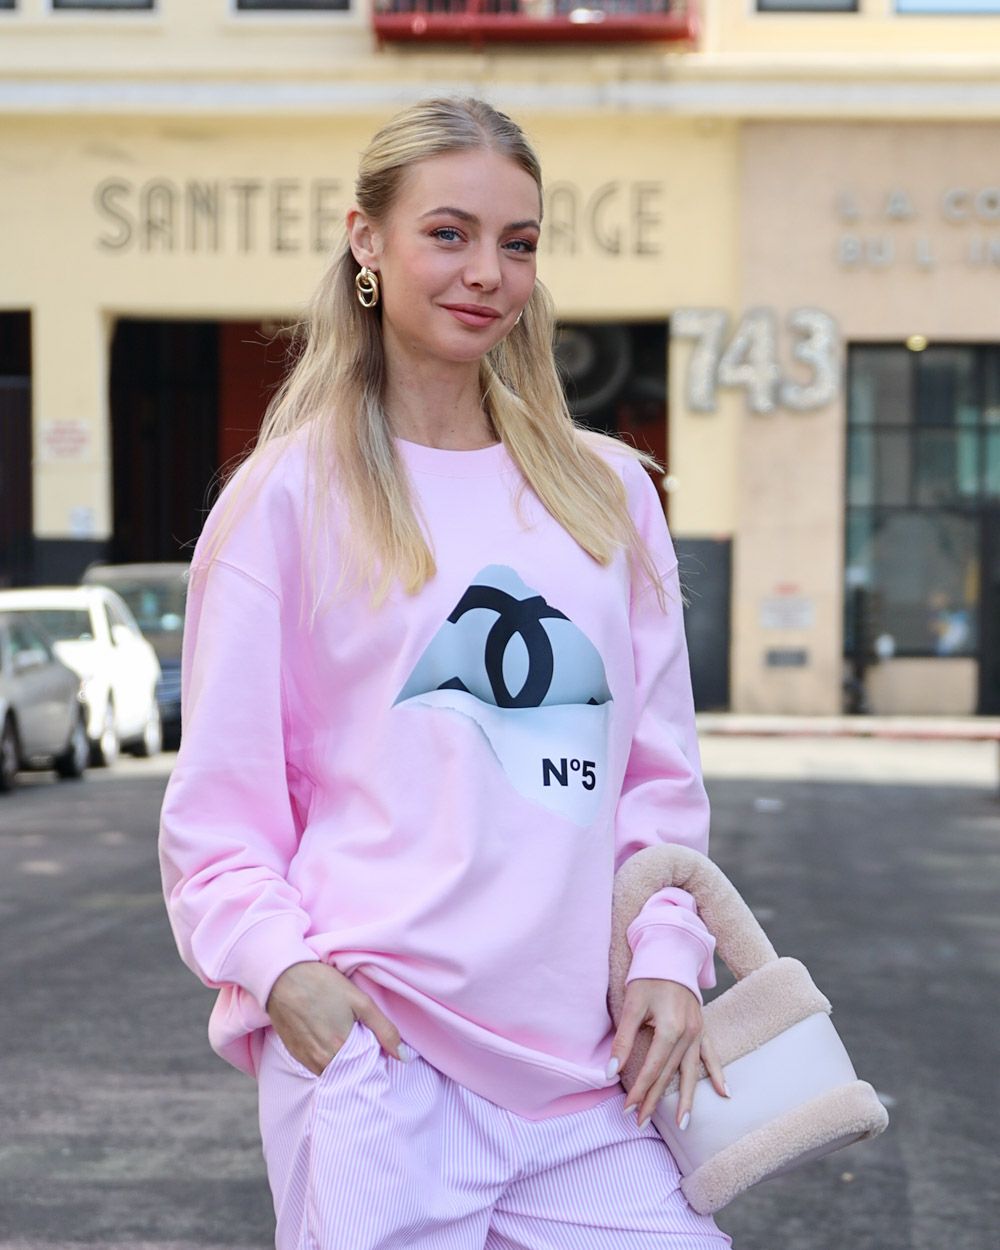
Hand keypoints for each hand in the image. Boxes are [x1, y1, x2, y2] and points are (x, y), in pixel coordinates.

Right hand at [265, 961, 406, 1074]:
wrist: (282, 976)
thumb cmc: (322, 984)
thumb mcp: (360, 1002)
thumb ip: (385, 1030)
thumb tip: (404, 1057)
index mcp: (340, 1051)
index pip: (365, 1073)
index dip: (376, 1063)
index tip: (380, 1050)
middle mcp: (321, 1062)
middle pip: (348, 1074)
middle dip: (359, 1064)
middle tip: (363, 1041)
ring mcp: (305, 1060)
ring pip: (332, 1072)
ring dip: (343, 1062)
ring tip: (346, 1037)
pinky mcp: (295, 1054)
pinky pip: (317, 1066)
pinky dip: (327, 1058)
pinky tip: (330, 1037)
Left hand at [611, 977, 727, 1129]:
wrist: (671, 953)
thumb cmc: (648, 978)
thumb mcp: (631, 1005)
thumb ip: (624, 1040)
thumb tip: (610, 1071)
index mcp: (671, 1028)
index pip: (653, 1068)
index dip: (640, 1090)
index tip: (627, 1109)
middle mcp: (689, 1033)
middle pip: (671, 1074)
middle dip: (655, 1100)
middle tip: (641, 1123)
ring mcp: (698, 1032)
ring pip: (692, 1071)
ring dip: (688, 1099)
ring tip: (683, 1124)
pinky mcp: (702, 1028)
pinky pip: (711, 1055)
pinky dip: (717, 1074)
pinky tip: (724, 1093)